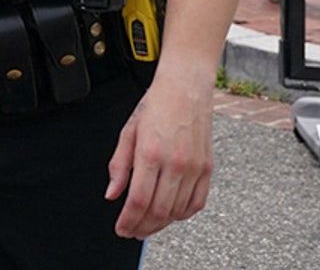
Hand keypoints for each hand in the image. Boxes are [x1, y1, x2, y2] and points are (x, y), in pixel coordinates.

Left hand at [105, 70, 213, 237]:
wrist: (186, 88)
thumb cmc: (155, 105)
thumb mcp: (127, 132)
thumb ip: (119, 165)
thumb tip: (112, 194)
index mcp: (151, 153)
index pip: (138, 200)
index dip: (128, 220)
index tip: (121, 228)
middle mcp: (175, 163)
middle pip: (158, 211)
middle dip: (142, 227)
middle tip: (131, 232)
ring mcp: (195, 168)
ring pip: (178, 211)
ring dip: (161, 224)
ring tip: (147, 225)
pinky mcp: (208, 169)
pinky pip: (197, 203)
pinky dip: (183, 214)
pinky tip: (170, 214)